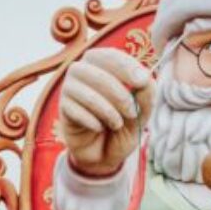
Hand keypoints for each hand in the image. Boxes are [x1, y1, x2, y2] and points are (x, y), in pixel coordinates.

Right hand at [59, 48, 153, 176]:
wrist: (103, 153)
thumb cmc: (122, 126)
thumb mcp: (142, 112)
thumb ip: (147, 94)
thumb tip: (145, 79)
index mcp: (102, 63)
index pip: (110, 55)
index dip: (127, 66)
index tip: (142, 81)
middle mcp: (83, 70)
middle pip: (97, 72)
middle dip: (119, 93)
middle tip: (132, 113)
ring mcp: (70, 87)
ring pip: (87, 93)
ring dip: (108, 111)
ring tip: (117, 124)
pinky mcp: (63, 107)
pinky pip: (77, 111)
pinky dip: (93, 122)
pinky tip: (99, 128)